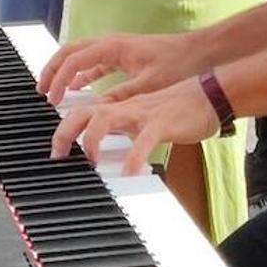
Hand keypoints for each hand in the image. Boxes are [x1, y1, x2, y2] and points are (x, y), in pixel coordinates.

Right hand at [37, 30, 207, 106]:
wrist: (201, 52)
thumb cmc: (179, 64)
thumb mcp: (148, 85)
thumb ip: (120, 96)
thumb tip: (96, 110)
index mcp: (112, 47)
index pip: (74, 60)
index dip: (58, 80)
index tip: (50, 98)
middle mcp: (110, 43)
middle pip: (69, 51)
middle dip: (52, 69)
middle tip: (40, 90)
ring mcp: (115, 48)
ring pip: (79, 55)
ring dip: (64, 70)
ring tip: (52, 88)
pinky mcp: (122, 55)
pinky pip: (93, 62)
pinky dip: (81, 73)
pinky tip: (78, 88)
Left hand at [50, 79, 220, 174]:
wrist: (209, 93)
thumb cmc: (177, 108)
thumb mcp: (143, 118)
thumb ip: (124, 129)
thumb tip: (108, 147)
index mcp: (120, 107)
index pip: (83, 113)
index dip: (64, 129)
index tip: (57, 150)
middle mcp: (125, 108)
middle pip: (84, 113)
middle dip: (65, 133)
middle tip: (58, 156)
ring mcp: (142, 114)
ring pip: (105, 119)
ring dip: (92, 141)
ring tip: (91, 163)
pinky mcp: (162, 124)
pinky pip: (144, 140)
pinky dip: (134, 156)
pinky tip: (129, 173)